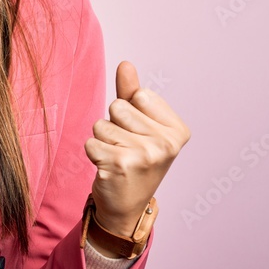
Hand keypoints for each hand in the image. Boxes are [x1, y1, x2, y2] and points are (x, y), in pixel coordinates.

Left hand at [84, 61, 190, 236]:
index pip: (139, 94)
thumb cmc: (134, 158)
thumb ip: (132, 92)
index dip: (131, 112)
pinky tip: (107, 168)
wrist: (125, 205)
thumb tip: (125, 63)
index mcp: (178, 131)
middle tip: (125, 149)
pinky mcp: (119, 165)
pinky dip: (93, 153)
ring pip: (101, 124)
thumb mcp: (139, 124)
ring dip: (102, 139)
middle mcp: (166, 144)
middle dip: (114, 125)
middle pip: (118, 107)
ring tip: (117, 157)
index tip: (139, 135)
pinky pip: (90, 141)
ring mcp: (145, 156)